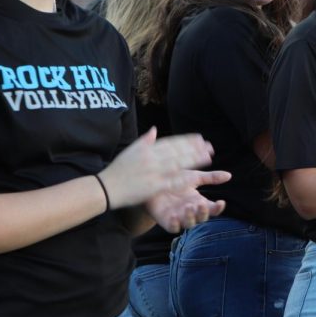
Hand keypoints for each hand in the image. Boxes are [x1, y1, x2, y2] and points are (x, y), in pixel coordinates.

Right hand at [99, 129, 219, 208]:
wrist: (106, 188)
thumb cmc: (117, 170)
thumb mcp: (130, 151)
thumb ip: (145, 140)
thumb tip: (154, 129)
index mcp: (147, 149)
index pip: (171, 142)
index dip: (186, 140)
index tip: (199, 138)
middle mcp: (151, 158)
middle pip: (178, 151)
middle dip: (195, 148)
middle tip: (210, 146)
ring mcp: (153, 172)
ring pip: (178, 163)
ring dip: (194, 159)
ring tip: (209, 157)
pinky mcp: (153, 186)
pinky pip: (172, 181)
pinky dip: (185, 178)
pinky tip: (197, 177)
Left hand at [145, 171, 229, 232]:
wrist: (152, 182)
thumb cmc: (175, 180)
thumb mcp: (194, 177)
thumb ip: (211, 178)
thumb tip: (229, 175)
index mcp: (199, 202)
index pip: (213, 209)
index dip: (218, 208)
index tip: (221, 202)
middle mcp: (191, 212)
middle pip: (202, 218)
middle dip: (203, 213)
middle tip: (201, 204)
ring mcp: (179, 218)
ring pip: (189, 224)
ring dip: (191, 217)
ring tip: (188, 207)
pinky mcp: (167, 221)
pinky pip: (173, 228)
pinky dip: (175, 224)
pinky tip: (175, 216)